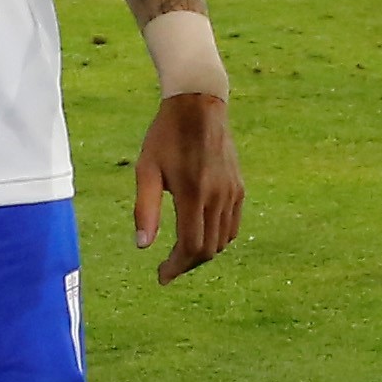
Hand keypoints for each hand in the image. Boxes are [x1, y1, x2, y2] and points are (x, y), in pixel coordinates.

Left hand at [135, 89, 242, 283]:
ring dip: (202, 253)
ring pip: (223, 241)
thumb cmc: (165, 136)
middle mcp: (218, 196)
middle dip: (187, 264)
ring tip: (181, 254)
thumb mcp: (146, 170)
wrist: (199, 105)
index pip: (191, 246)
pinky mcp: (239, 188)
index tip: (161, 276)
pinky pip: (232, 226)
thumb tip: (142, 246)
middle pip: (208, 250)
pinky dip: (218, 239)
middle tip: (167, 267)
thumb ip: (144, 209)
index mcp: (193, 193)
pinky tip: (200, 235)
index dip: (176, 267)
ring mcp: (232, 192)